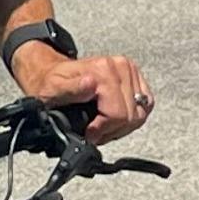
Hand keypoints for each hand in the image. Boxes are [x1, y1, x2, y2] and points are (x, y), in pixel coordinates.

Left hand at [13, 43, 151, 144]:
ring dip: (123, 125)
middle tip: (94, 131)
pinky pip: (147, 103)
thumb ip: (71, 89)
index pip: (119, 114)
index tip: (89, 133)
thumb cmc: (51, 84)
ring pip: (140, 113)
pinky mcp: (135, 76)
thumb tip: (90, 85)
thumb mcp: (53, 90)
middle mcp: (120, 66)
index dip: (103, 130)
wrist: (52, 72)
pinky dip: (133, 116)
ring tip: (103, 125)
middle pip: (132, 116)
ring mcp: (130, 70)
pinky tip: (115, 118)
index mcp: (103, 70)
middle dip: (112, 129)